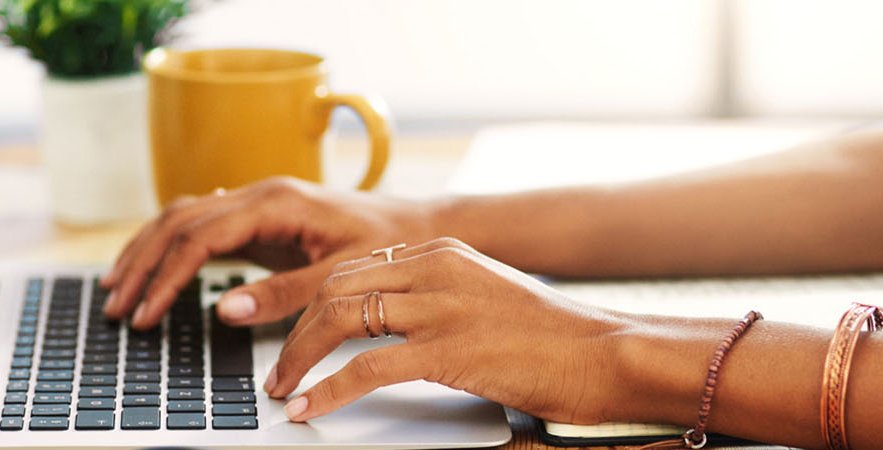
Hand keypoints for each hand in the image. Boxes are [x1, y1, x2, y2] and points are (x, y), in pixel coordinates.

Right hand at [101, 177, 434, 329]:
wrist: (419, 226)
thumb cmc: (390, 246)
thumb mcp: (342, 276)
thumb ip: (286, 294)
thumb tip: (226, 309)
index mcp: (276, 202)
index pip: (199, 236)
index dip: (166, 277)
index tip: (147, 314)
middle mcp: (260, 193)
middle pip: (178, 221)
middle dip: (142, 264)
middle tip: (117, 307)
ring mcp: (257, 202)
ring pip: (182, 217)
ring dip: (146, 251)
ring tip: (118, 290)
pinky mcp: (261, 218)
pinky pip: (201, 224)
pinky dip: (170, 246)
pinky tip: (152, 266)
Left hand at [265, 237, 634, 424]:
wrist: (605, 352)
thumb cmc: (552, 337)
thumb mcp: (485, 295)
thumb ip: (438, 297)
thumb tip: (388, 323)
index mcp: (441, 253)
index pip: (352, 268)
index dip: (311, 304)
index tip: (292, 334)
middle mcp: (435, 269)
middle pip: (335, 289)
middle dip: (294, 331)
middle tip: (277, 369)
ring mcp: (442, 307)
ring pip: (340, 320)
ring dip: (299, 359)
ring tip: (282, 390)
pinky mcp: (450, 349)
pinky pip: (367, 368)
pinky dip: (328, 390)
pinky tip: (310, 408)